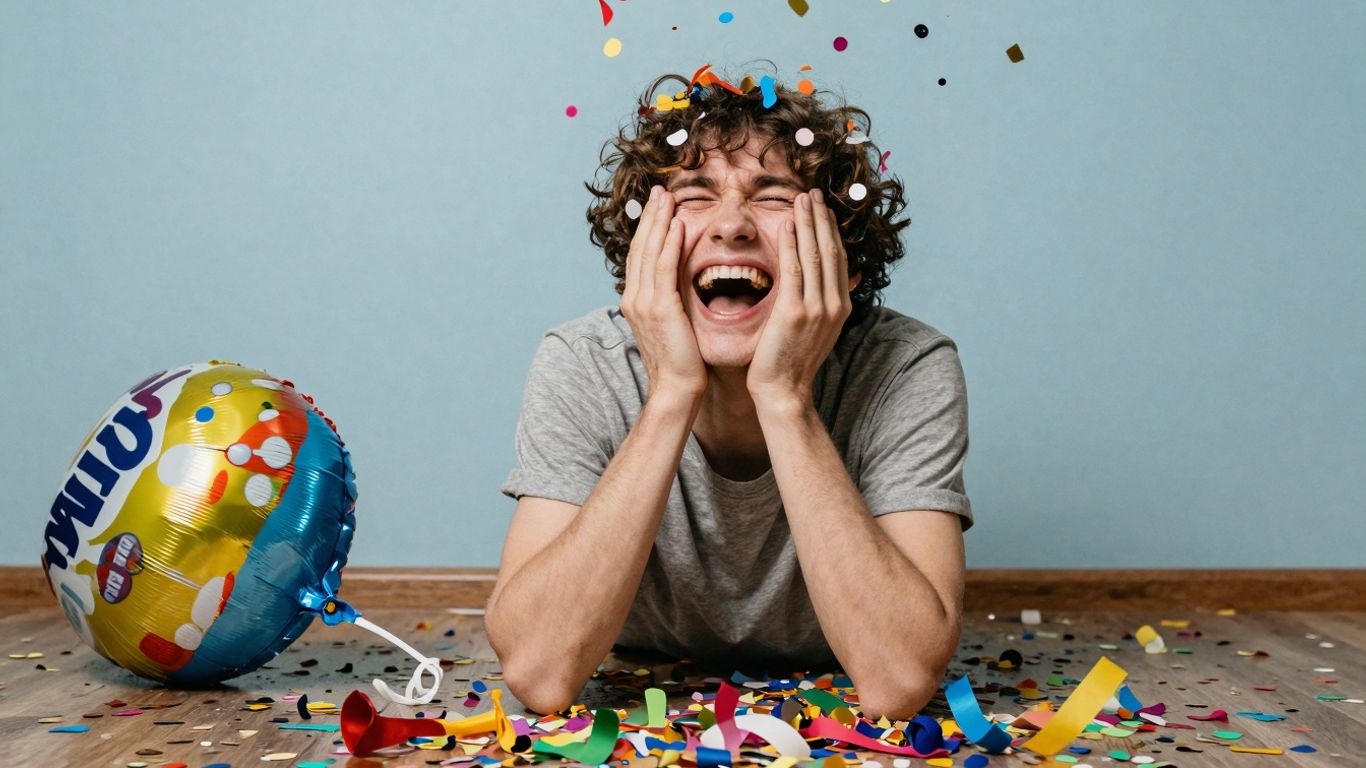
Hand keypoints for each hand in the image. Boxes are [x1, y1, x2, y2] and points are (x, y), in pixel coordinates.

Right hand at [620, 186, 707, 401]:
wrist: (676, 389)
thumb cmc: (681, 363)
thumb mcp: (672, 327)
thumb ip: (671, 303)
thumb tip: (680, 288)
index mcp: (636, 302)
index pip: (641, 257)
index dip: (648, 229)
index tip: (658, 207)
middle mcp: (634, 298)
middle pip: (641, 248)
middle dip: (650, 217)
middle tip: (660, 191)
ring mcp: (644, 303)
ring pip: (650, 252)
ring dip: (659, 221)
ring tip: (668, 197)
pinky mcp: (661, 308)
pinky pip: (664, 268)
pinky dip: (669, 244)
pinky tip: (678, 224)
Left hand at [747, 189, 851, 406]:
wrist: (784, 392)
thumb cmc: (792, 362)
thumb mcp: (817, 330)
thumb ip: (822, 303)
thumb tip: (829, 283)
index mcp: (841, 307)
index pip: (838, 258)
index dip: (831, 230)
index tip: (822, 208)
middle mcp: (834, 304)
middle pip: (830, 250)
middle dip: (821, 218)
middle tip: (813, 193)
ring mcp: (817, 308)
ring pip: (815, 254)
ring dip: (808, 223)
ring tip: (801, 199)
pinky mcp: (795, 312)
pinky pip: (793, 269)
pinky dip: (791, 244)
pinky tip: (785, 224)